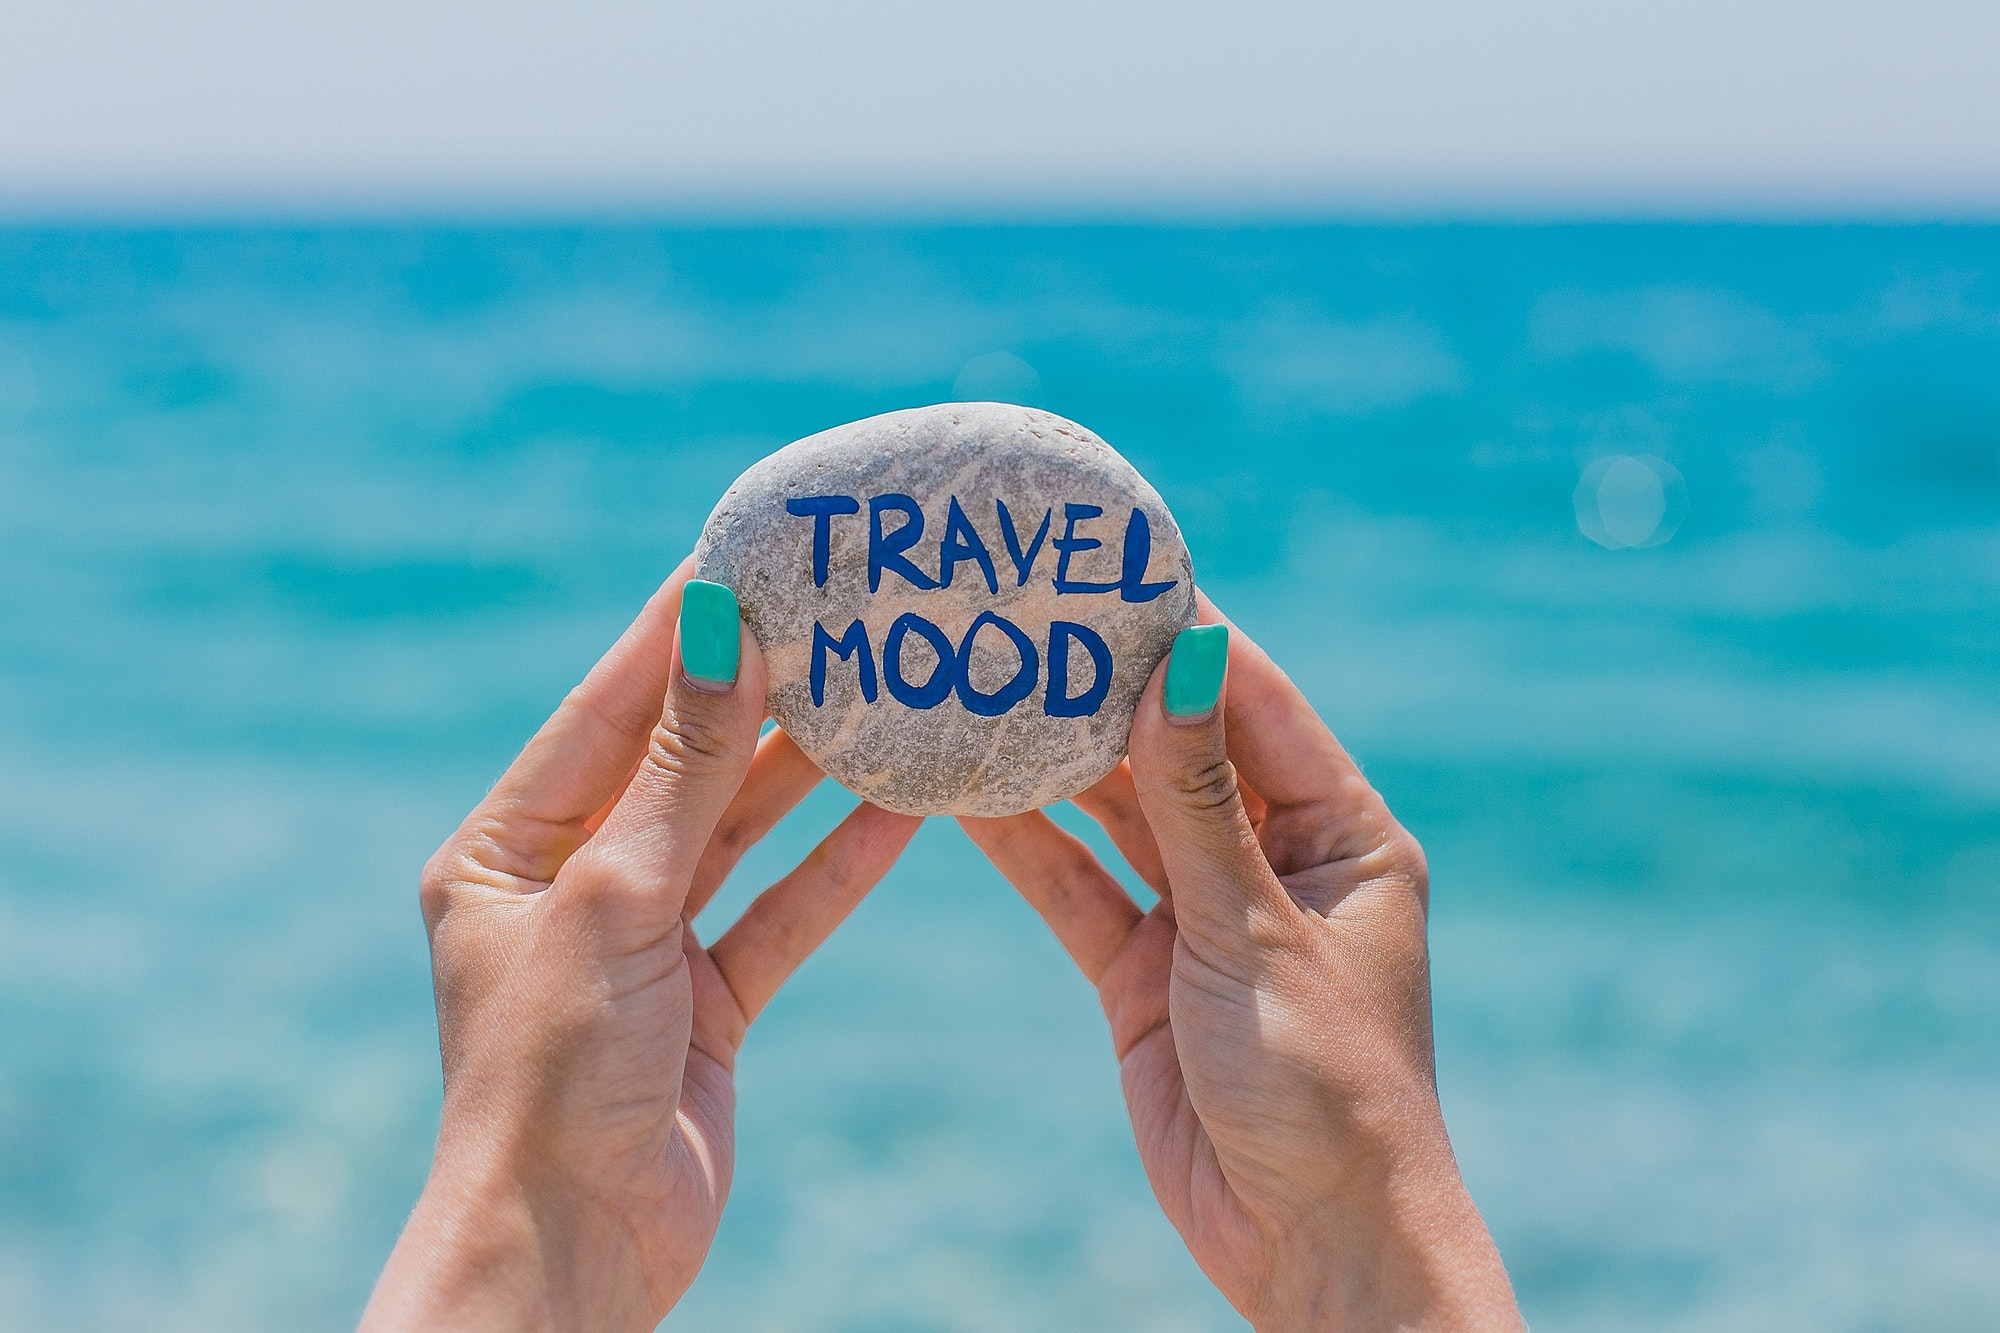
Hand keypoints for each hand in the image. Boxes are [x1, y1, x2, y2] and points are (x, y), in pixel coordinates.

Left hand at [363, 563, 920, 1330]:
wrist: (573, 1252)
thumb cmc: (553, 1074)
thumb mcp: (613, 899)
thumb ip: (682, 767)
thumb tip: (717, 629)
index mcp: (504, 849)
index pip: (604, 708)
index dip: (676, 630)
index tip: (747, 551)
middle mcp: (570, 884)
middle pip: (679, 763)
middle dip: (758, 693)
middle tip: (839, 611)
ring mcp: (641, 945)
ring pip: (737, 833)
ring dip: (806, 771)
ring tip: (882, 693)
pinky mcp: (705, 1003)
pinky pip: (778, 912)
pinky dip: (834, 867)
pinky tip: (899, 814)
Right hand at [961, 597, 1521, 1330]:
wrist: (1310, 1242)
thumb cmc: (1327, 1085)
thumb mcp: (1257, 930)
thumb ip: (1201, 802)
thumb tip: (1184, 658)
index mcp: (1344, 834)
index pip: (1256, 703)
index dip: (1186, 635)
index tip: (1109, 571)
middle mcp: (1275, 861)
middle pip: (1179, 750)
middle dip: (1104, 691)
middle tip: (1018, 618)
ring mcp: (1205, 916)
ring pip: (1120, 817)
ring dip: (1055, 765)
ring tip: (974, 689)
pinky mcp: (1146, 974)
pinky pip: (1081, 890)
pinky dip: (1028, 849)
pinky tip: (964, 798)